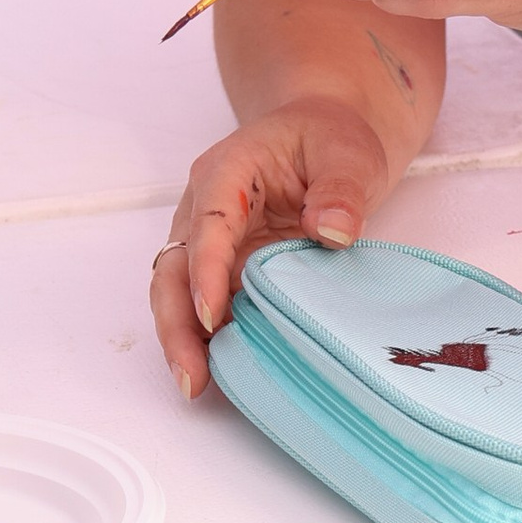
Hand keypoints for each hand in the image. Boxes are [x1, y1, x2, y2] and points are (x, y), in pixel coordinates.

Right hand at [152, 102, 397, 395]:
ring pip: (178, 292)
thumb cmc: (329, 138)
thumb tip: (331, 231)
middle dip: (176, 322)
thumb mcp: (347, 152)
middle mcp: (204, 207)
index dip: (205, 269)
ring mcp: (210, 240)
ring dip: (183, 337)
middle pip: (174, 267)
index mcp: (228, 169)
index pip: (209, 222)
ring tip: (195, 385)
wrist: (324, 137)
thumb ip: (342, 188)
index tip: (211, 313)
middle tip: (190, 375)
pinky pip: (206, 304)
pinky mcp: (225, 266)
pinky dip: (207, 337)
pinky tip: (221, 371)